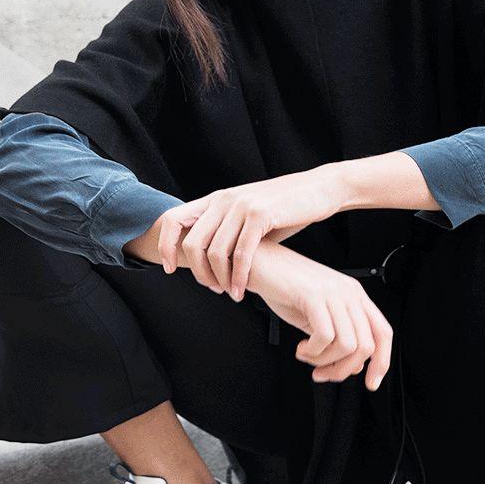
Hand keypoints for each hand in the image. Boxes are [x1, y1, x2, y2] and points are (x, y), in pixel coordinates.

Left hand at [159, 165, 343, 300]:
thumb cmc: (285, 208)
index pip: (174, 219)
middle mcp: (224, 199)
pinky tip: (241, 290)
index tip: (170, 269)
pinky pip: (240, 253)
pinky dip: (238, 277)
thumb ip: (229, 231)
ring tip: (231, 294)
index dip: (165, 246)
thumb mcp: (249, 215)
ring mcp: (241, 205)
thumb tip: (210, 256)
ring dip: (220, 279)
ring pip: (216, 252)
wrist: (319, 189)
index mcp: (216, 199)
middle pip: (193, 243)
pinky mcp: (260, 214)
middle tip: (213, 289)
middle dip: (199, 273)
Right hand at [255, 244, 392, 391]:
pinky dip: (312, 352)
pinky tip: (300, 347)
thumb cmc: (285, 288)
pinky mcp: (314, 295)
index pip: (383, 333)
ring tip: (306, 356)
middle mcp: (349, 293)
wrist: (260, 264)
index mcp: (355, 296)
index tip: (370, 383)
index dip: (381, 362)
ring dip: (324, 361)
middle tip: (321, 373)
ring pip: (347, 345)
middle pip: (366, 346)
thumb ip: (337, 339)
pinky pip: (325, 336)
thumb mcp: (317, 317)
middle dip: (342, 370)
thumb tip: (353, 367)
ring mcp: (333, 293)